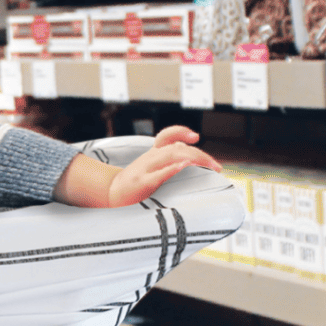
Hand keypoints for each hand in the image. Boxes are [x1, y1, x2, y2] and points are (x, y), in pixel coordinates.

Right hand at [107, 127, 221, 206]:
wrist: (109, 193)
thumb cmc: (133, 183)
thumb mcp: (149, 167)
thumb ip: (167, 161)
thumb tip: (190, 157)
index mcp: (152, 154)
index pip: (167, 136)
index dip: (181, 132)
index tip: (195, 136)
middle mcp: (150, 158)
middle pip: (177, 148)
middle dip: (200, 155)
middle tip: (216, 166)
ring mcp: (145, 169)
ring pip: (171, 155)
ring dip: (193, 159)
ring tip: (208, 166)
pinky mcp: (142, 183)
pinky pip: (159, 173)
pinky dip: (172, 169)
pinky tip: (183, 167)